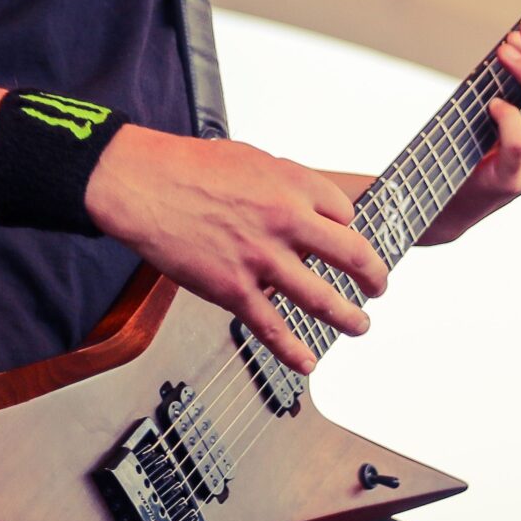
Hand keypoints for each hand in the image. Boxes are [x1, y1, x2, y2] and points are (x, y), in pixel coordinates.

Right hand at [85, 127, 389, 372]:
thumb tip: (302, 203)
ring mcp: (261, 259)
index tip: (346, 238)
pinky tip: (307, 361)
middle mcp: (286, 222)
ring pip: (321, 298)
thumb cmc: (187, 166)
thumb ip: (282, 183)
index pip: (344, 213)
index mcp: (292, 185)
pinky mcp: (233, 289)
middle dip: (374, 276)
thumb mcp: (250, 158)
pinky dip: (293, 350)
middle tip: (378, 286)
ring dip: (348, 318)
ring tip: (360, 326)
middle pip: (352, 255)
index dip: (348, 228)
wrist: (142, 184)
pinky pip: (272, 328)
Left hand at [417, 21, 520, 246]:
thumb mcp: (497, 122)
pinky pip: (520, 144)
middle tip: (519, 32)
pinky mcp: (511, 182)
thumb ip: (511, 95)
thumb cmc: (471, 156)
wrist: (446, 207)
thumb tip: (511, 47)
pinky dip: (509, 117)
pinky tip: (493, 103)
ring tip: (504, 53)